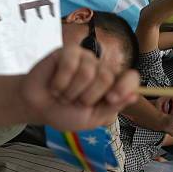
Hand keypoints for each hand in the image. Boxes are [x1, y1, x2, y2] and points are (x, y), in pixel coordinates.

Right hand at [20, 44, 139, 130]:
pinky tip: (55, 85)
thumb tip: (135, 95)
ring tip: (63, 94)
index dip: (124, 87)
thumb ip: (112, 108)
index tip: (111, 99)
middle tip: (75, 102)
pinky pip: (70, 64)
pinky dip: (60, 82)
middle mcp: (101, 69)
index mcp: (112, 86)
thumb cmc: (65, 113)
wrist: (38, 108)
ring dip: (71, 91)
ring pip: (88, 72)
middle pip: (107, 77)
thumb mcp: (91, 119)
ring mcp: (85, 58)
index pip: (131, 78)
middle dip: (87, 97)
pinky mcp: (67, 52)